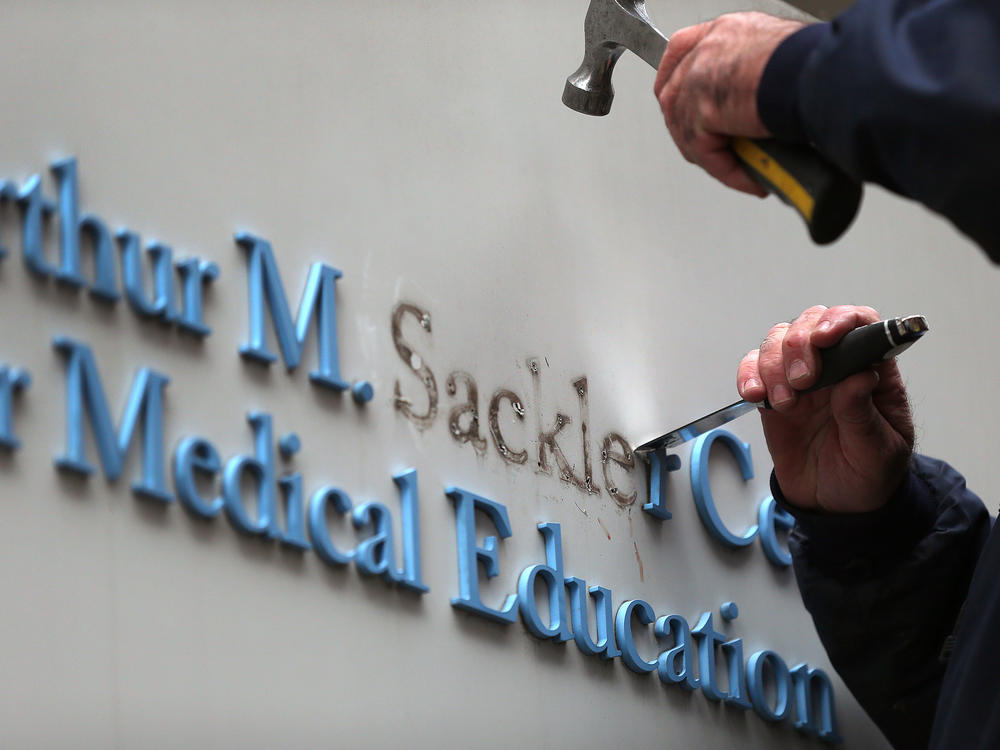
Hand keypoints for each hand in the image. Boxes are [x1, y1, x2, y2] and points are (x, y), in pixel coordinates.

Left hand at [653, 12, 803, 195]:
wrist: (822, 74)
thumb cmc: (817, 64)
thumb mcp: (781, 59)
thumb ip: (758, 76)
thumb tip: (761, 104)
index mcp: (726, 31)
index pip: (683, 51)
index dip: (680, 82)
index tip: (684, 106)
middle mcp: (708, 49)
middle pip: (676, 95)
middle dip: (692, 130)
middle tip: (718, 153)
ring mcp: (699, 79)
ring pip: (687, 129)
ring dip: (713, 157)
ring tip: (743, 170)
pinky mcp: (702, 110)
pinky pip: (705, 152)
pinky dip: (729, 171)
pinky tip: (754, 180)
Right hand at [737, 306, 914, 512]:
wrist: (837, 505)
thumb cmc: (869, 474)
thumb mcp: (879, 451)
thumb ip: (864, 414)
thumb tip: (860, 376)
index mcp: (871, 370)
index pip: (861, 323)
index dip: (842, 320)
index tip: (826, 339)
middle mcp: (835, 365)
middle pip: (811, 323)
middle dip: (800, 345)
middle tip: (804, 381)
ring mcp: (801, 378)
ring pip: (778, 342)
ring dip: (774, 365)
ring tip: (785, 403)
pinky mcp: (773, 394)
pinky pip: (753, 370)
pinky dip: (748, 376)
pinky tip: (756, 396)